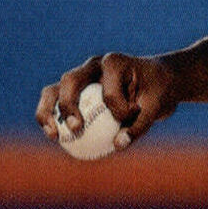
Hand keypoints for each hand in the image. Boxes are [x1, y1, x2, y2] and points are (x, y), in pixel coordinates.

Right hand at [36, 52, 178, 150]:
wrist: (159, 82)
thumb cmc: (159, 91)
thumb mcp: (157, 106)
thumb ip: (140, 125)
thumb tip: (117, 145)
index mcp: (113, 62)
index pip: (109, 91)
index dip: (120, 111)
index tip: (134, 115)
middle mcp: (92, 65)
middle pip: (70, 81)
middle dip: (69, 105)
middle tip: (77, 128)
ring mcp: (81, 77)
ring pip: (54, 90)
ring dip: (48, 111)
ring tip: (54, 136)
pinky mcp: (76, 91)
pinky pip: (57, 103)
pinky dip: (51, 118)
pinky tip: (56, 138)